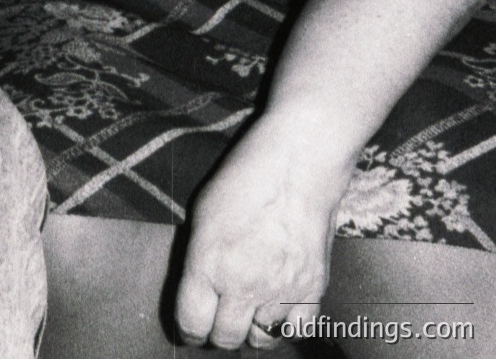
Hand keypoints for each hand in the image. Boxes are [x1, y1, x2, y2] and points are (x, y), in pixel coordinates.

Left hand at [174, 114, 348, 349]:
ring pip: (261, 339)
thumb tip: (198, 288)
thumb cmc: (245, 176)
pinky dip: (285, 325)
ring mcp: (280, 291)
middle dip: (218, 331)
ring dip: (252, 327)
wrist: (298, 162)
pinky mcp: (312, 290)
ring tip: (250, 306)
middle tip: (220, 315)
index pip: (192, 323)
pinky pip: (295, 331)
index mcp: (208, 263)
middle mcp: (242, 284)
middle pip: (225, 339)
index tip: (192, 325)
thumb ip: (199, 257)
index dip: (188, 329)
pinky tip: (278, 306)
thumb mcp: (203, 212)